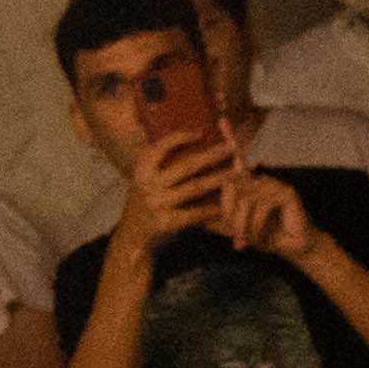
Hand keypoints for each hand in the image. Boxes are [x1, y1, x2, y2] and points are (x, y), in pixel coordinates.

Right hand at [117, 129, 237, 245]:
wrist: (131, 235)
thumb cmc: (144, 202)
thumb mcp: (142, 179)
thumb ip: (157, 162)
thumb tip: (176, 136)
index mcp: (142, 169)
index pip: (162, 147)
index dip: (182, 137)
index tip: (202, 132)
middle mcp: (148, 184)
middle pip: (186, 166)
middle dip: (212, 155)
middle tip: (230, 147)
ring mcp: (157, 203)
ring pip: (195, 187)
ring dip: (219, 178)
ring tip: (237, 172)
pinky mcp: (166, 222)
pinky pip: (195, 213)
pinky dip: (212, 208)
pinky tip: (226, 203)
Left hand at [214, 166, 316, 262]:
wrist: (295, 248)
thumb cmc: (267, 237)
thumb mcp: (238, 230)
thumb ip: (221, 223)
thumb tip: (198, 221)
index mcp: (248, 185)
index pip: (225, 182)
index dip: (219, 202)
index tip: (215, 224)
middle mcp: (260, 180)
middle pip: (232, 187)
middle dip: (229, 214)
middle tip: (233, 235)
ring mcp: (274, 184)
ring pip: (246, 199)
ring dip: (242, 224)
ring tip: (243, 240)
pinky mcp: (287, 193)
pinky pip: (262, 206)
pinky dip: (256, 225)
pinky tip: (257, 238)